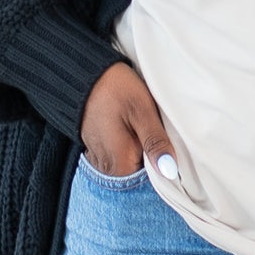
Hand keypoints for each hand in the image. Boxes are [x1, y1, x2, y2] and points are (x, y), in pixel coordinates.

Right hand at [80, 61, 178, 180]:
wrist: (83, 74)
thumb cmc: (115, 89)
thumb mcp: (143, 112)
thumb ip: (155, 142)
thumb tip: (169, 171)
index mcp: (120, 164)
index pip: (151, 180)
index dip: (164, 165)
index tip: (171, 148)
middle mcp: (108, 167)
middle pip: (141, 173)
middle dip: (154, 157)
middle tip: (158, 131)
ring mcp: (100, 158)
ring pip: (131, 163)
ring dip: (142, 150)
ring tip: (143, 127)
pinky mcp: (98, 148)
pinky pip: (120, 155)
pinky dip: (130, 145)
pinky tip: (133, 128)